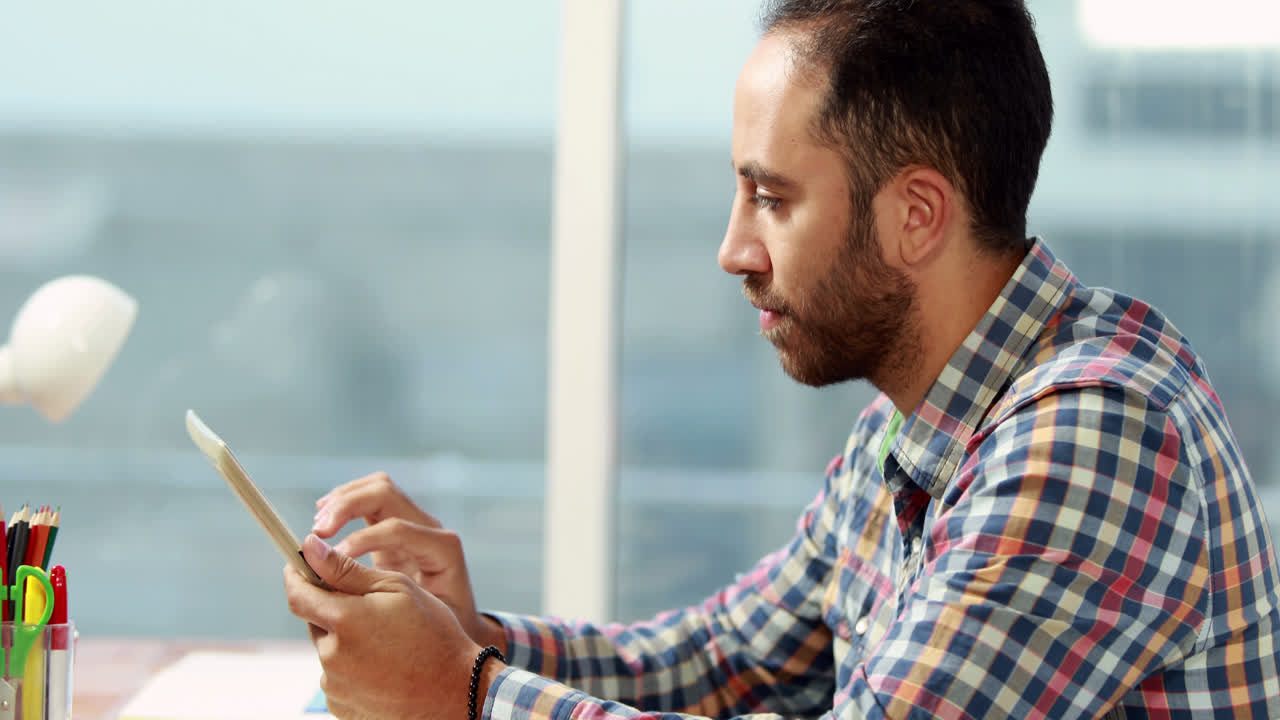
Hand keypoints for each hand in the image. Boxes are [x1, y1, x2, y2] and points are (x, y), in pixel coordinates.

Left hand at [284, 534, 504, 719]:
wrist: (454, 691)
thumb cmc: (433, 633)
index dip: (296, 576)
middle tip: (369, 610)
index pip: (298, 593)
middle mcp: (332, 656)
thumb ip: (347, 569)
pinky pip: (337, 677)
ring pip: (328, 650)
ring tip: (384, 643)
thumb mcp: (397, 588)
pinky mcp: (340, 706)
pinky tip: (382, 667)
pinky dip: (352, 668)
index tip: (300, 567)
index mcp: (345, 620)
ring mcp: (335, 685)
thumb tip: (310, 548)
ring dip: (345, 640)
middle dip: (332, 610)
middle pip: (315, 622)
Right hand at [311, 472, 505, 650]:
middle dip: (347, 506)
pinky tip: (324, 524)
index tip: (334, 559)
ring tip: (318, 525)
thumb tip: (342, 594)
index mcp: (442, 549)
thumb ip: (390, 602)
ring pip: (376, 488)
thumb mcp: (423, 618)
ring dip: (342, 499)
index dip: (362, 540)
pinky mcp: (396, 527)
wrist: (462, 623)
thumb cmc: (445, 626)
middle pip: (385, 492)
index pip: (397, 529)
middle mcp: (429, 528)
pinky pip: (369, 501)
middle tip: (318, 532)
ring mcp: (413, 523)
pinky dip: (343, 504)